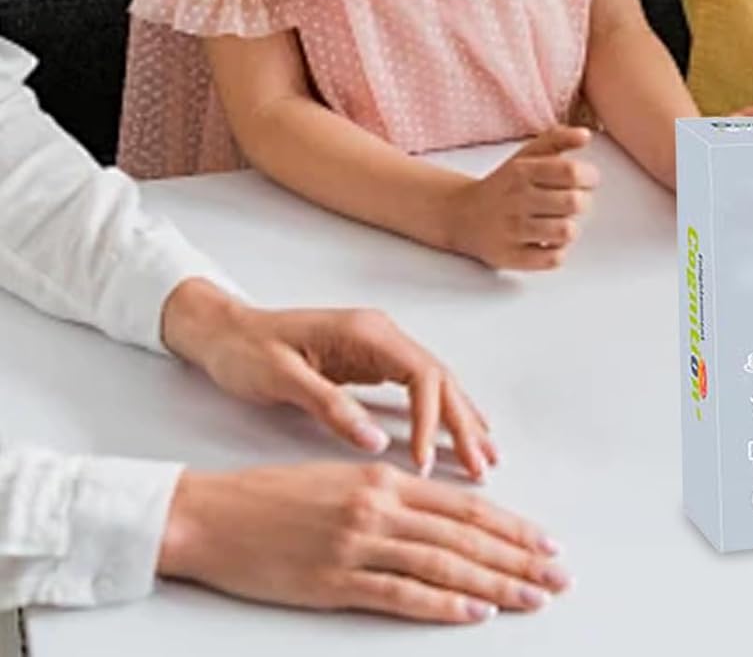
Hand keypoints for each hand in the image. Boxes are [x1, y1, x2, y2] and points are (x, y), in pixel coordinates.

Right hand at [158, 462, 568, 622]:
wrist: (213, 514)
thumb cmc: (275, 496)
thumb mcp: (343, 480)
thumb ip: (395, 495)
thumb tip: (446, 515)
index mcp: (385, 477)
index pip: (465, 506)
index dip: (511, 525)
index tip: (545, 542)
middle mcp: (380, 505)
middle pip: (466, 534)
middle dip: (518, 555)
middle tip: (558, 574)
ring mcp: (358, 544)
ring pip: (444, 563)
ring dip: (495, 582)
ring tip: (533, 595)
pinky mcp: (334, 580)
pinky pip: (400, 594)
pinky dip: (443, 604)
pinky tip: (474, 611)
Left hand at [162, 282, 496, 479]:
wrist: (224, 331)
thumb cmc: (246, 351)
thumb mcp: (281, 379)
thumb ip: (330, 407)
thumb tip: (375, 441)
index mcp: (366, 332)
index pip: (421, 374)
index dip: (431, 420)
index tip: (425, 461)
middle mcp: (382, 335)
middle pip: (440, 378)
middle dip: (463, 423)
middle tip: (482, 465)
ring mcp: (381, 348)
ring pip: (437, 383)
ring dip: (461, 419)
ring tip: (483, 455)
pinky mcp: (373, 362)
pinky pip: (420, 388)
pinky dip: (443, 411)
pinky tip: (458, 429)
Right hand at [444, 126, 598, 270]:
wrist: (462, 215)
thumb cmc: (505, 184)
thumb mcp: (527, 155)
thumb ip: (558, 139)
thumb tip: (586, 134)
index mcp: (522, 170)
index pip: (571, 171)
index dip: (590, 177)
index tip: (587, 180)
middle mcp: (516, 199)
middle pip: (574, 203)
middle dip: (583, 203)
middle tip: (573, 202)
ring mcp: (512, 230)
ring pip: (566, 232)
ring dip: (570, 227)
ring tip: (560, 222)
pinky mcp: (510, 257)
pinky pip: (552, 259)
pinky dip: (557, 251)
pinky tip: (548, 241)